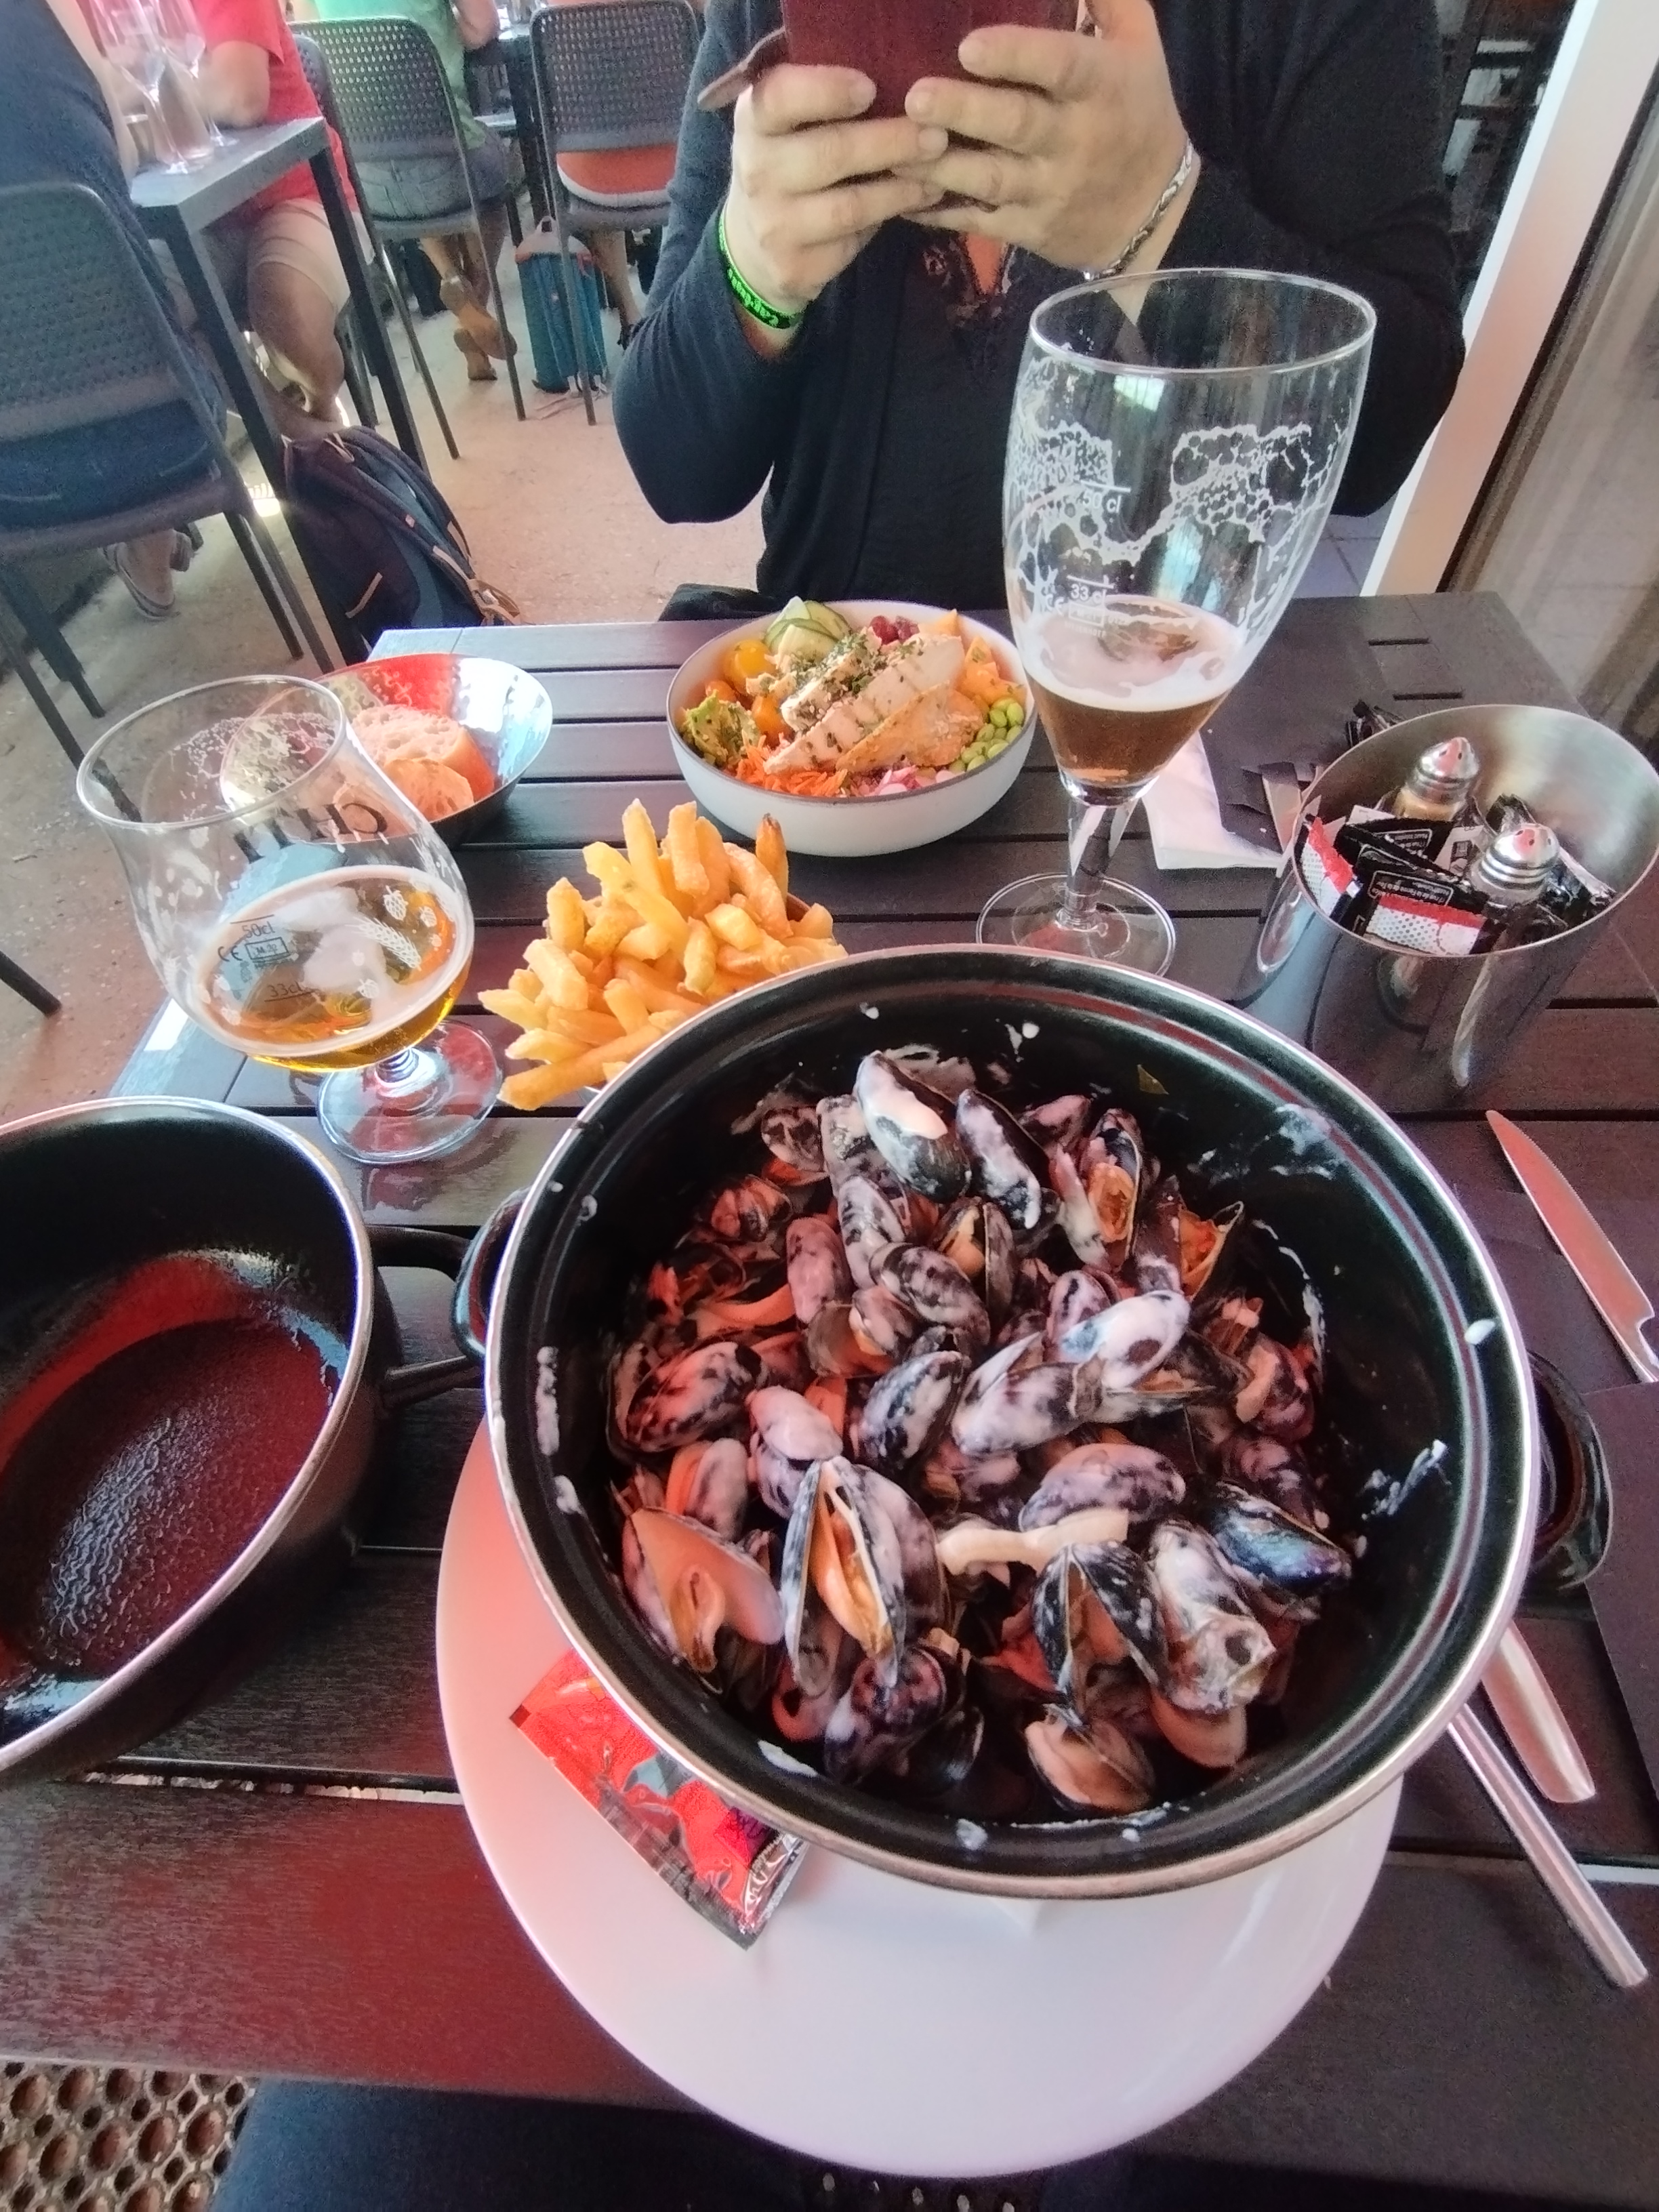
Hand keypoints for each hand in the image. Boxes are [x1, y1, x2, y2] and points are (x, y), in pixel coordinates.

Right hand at [722, 66, 947, 336]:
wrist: (753, 246)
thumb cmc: (790, 166)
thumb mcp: (790, 125)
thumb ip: (824, 101)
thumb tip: (902, 75)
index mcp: (755, 121)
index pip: (780, 97)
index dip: (826, 90)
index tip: (870, 88)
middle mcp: (757, 171)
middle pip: (829, 153)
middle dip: (889, 141)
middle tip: (936, 133)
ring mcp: (773, 224)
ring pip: (849, 205)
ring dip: (901, 186)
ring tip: (937, 171)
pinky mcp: (795, 266)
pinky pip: (854, 240)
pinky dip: (893, 216)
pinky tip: (921, 199)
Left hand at [900, 0, 1191, 272]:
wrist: (1153, 212)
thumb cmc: (1138, 110)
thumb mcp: (1138, 44)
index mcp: (1101, 86)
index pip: (1059, 66)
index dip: (1015, 56)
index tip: (969, 46)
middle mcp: (1074, 141)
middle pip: (1015, 124)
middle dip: (964, 111)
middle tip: (916, 97)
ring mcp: (1049, 190)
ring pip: (989, 178)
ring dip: (940, 165)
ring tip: (894, 147)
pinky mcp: (1028, 228)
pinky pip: (978, 221)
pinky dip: (939, 213)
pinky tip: (901, 197)